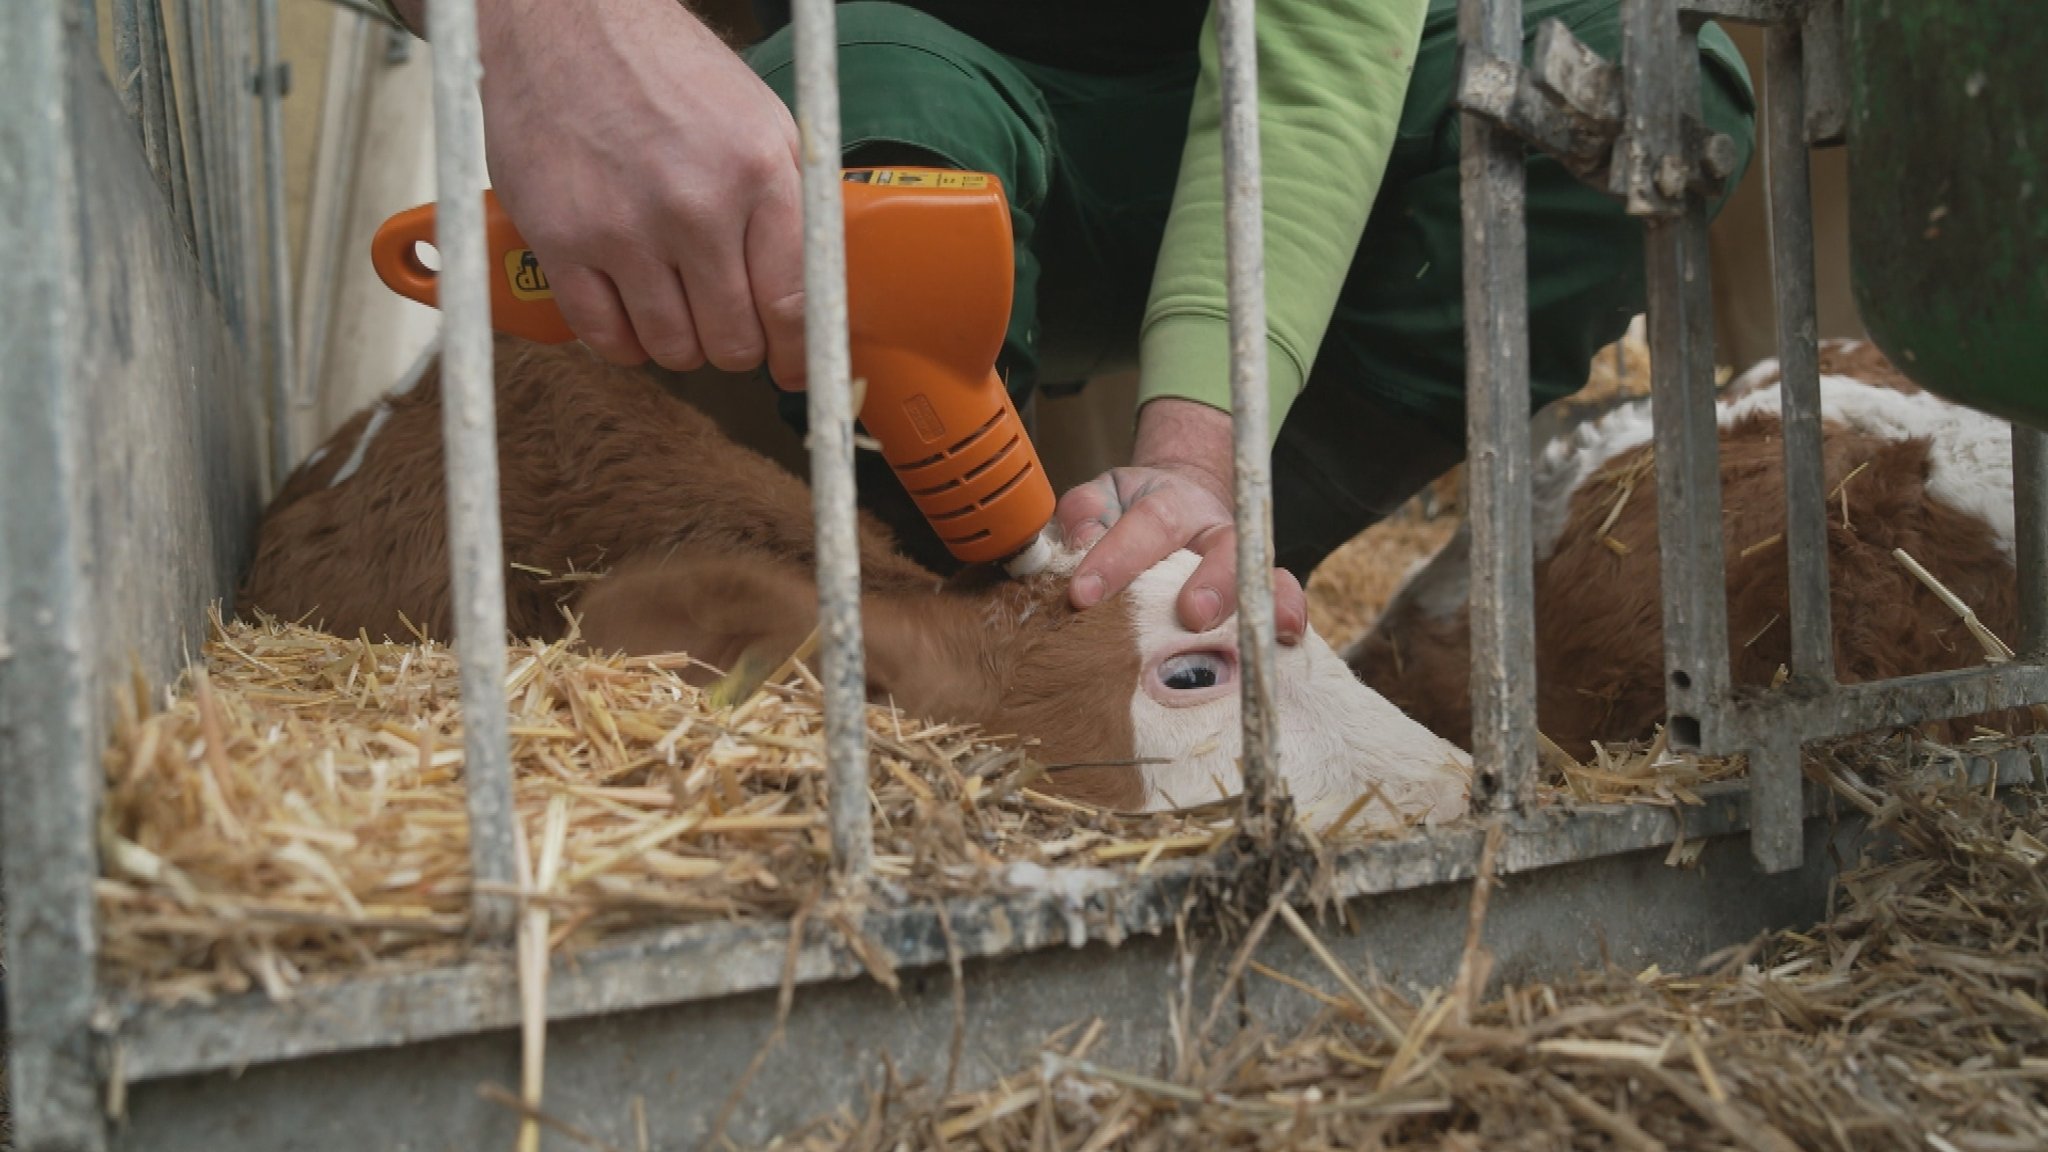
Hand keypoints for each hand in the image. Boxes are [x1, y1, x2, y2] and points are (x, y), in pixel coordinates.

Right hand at [466, 0, 806, 382]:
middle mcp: (696, 206)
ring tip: (677, 310)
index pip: (794, 303)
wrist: (566, 23)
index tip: (793, 367)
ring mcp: (625, 229)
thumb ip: (790, 206)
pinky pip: (606, 338)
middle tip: (726, 326)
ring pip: (674, 349)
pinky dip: (625, 343)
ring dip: (681, 345)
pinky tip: (632, 316)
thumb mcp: (760, 123)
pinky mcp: (562, 241)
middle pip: (734, 339)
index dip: (796, 351)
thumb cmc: (666, 72)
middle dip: (737, 346)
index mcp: (758, 173)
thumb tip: (814, 293)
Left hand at [1056, 399, 1306, 643]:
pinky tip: (1290, 637)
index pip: (1150, 523)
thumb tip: (1082, 541)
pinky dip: (1290, 615)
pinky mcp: (1260, 592)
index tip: (1084, 593)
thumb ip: (1086, 511)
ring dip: (1261, 602)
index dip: (1119, 557)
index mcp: (1174, 502)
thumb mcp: (1104, 496)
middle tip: (1192, 613)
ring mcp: (1245, 563)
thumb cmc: (1135, 511)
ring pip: (1264, 574)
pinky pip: (1285, 599)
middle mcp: (1218, 531)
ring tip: (1266, 632)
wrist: (1182, 504)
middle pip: (1226, 548)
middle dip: (1213, 581)